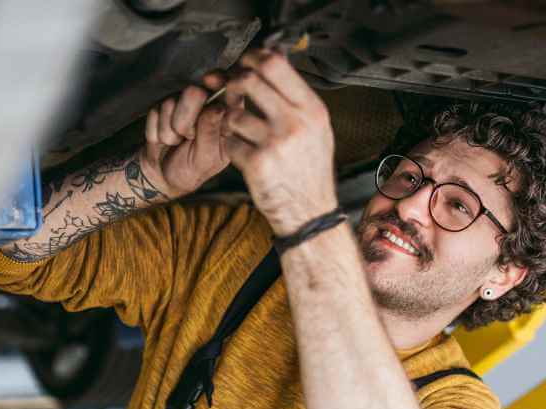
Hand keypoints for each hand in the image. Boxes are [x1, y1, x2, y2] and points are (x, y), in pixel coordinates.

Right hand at [140, 74, 230, 199]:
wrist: (161, 175)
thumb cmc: (191, 170)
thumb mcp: (206, 159)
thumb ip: (211, 133)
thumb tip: (218, 108)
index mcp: (227, 117)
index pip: (229, 90)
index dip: (220, 81)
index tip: (209, 81)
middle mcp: (206, 105)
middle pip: (194, 92)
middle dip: (184, 120)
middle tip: (187, 138)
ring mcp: (183, 104)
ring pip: (170, 103)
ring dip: (169, 130)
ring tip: (176, 142)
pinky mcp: (162, 106)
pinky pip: (155, 111)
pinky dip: (156, 130)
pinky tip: (163, 140)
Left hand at [221, 50, 337, 234]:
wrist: (310, 213)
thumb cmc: (310, 170)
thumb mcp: (316, 129)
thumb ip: (296, 98)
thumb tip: (273, 61)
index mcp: (312, 109)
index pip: (275, 64)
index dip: (253, 59)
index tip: (245, 63)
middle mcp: (295, 122)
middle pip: (248, 81)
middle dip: (234, 85)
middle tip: (234, 95)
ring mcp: (275, 143)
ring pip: (233, 113)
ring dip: (231, 122)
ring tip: (243, 134)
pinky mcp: (256, 164)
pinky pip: (229, 142)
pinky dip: (232, 148)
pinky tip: (245, 156)